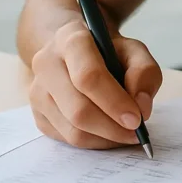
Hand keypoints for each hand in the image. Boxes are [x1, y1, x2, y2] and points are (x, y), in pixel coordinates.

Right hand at [29, 19, 162, 148]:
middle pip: (78, 109)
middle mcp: (46, 64)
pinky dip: (95, 142)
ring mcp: (37, 91)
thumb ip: (144, 72)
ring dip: (106, 139)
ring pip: (72, 130)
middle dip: (112, 128)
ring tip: (127, 133)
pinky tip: (109, 132)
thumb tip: (141, 107)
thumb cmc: (109, 52)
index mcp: (70, 39)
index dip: (114, 102)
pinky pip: (67, 140)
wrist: (76, 52)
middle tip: (137, 132)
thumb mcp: (134, 50)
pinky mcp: (38, 114)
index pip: (88, 76)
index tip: (137, 119)